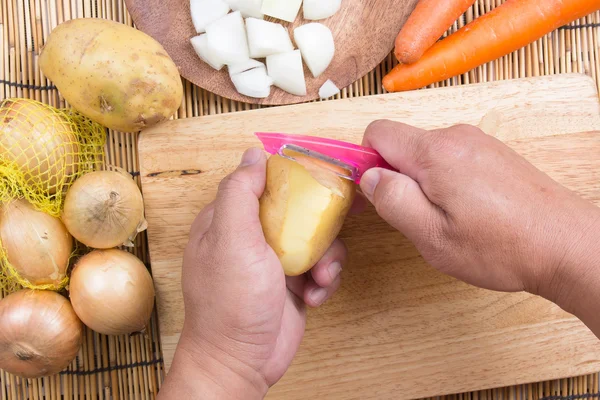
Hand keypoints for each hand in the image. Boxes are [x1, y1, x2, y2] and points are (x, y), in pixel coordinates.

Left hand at [159, 148, 349, 398]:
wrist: (242, 362)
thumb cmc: (230, 302)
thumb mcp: (232, 239)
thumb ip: (241, 194)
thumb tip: (254, 154)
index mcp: (230, 220)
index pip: (265, 183)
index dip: (295, 179)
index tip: (322, 180)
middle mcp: (251, 237)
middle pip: (298, 210)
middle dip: (319, 226)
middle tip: (328, 237)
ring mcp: (273, 261)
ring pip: (316, 239)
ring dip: (327, 258)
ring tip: (319, 277)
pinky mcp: (292, 284)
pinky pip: (321, 267)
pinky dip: (325, 280)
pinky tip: (315, 295)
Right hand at [358, 120, 599, 307]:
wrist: (567, 245)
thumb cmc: (501, 247)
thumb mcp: (433, 236)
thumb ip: (393, 201)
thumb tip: (370, 176)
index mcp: (435, 152)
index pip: (377, 133)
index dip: (366, 162)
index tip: (375, 193)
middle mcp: (457, 136)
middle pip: (402, 144)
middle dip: (397, 177)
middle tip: (415, 217)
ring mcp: (478, 142)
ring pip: (427, 154)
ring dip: (423, 182)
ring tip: (446, 219)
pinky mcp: (493, 153)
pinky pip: (451, 159)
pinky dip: (446, 181)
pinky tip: (466, 211)